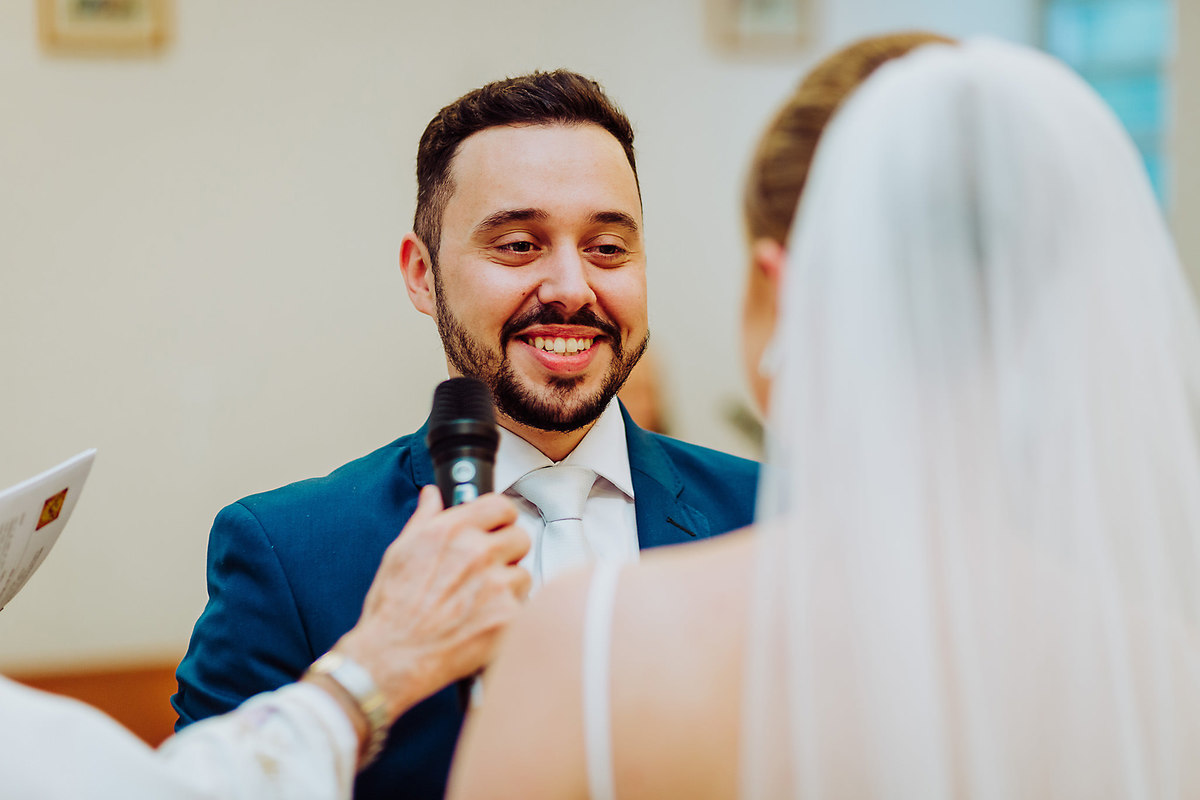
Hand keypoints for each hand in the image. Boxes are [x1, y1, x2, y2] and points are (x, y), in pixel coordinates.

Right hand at [330, 485, 530, 722]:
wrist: (392, 657)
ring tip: (480, 603)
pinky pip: (524, 607)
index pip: (501, 505)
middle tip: (488, 572)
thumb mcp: (399, 552)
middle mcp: (477, 552)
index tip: (498, 529)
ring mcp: (495, 584)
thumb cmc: (391, 608)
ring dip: (509, 587)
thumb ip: (424, 518)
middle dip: (507, 553)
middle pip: (520, 538)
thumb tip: (433, 495)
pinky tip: (484, 622)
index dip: (501, 519)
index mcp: (452, 530)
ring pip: (523, 574)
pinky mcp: (508, 616)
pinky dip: (509, 615)